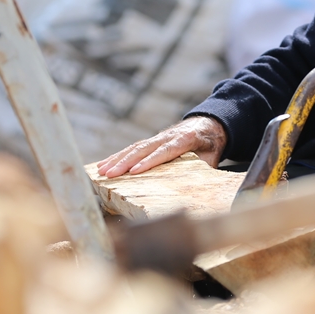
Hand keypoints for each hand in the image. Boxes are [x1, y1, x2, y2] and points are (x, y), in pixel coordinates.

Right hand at [95, 116, 227, 177]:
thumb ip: (204, 169)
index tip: (135, 171)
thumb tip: (198, 188)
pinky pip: (132, 148)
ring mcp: (157, 137)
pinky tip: (103, 165)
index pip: (164, 151)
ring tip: (101, 171)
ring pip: (135, 147)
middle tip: (109, 174)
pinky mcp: (151, 141)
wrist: (208, 125)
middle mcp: (167, 136)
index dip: (149, 161)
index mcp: (184, 139)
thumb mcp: (212, 157)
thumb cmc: (209, 144)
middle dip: (125, 162)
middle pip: (144, 149)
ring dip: (117, 159)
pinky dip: (117, 156)